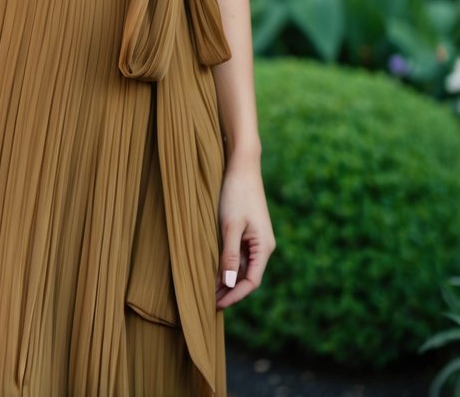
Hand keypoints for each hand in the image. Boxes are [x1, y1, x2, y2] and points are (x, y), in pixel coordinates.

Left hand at [215, 155, 275, 309]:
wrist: (242, 166)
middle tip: (208, 303)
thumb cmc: (236, 194)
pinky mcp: (248, 232)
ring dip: (226, 279)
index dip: (235, 295)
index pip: (251, 282)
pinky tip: (212, 270)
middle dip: (230, 291)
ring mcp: (256, 239)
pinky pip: (238, 255)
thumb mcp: (230, 226)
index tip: (217, 304)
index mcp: (264, 247)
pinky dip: (226, 265)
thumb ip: (229, 256)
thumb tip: (229, 284)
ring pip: (241, 267)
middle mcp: (263, 246)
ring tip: (207, 291)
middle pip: (247, 277)